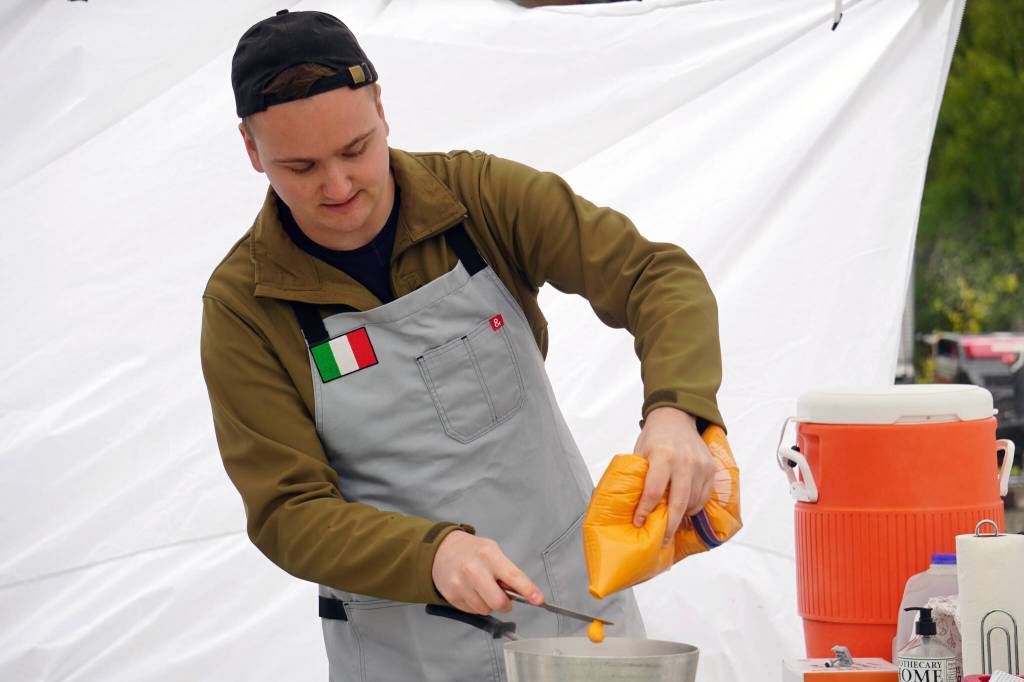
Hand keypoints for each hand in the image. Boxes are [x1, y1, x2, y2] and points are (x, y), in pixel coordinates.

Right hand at [431, 530, 544, 614]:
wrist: (441, 550)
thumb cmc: (472, 551)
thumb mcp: (492, 552)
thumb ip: (507, 571)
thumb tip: (523, 592)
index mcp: (489, 555)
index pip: (513, 576)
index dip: (528, 590)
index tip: (538, 599)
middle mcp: (473, 569)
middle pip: (498, 601)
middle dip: (506, 604)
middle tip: (504, 598)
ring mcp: (460, 584)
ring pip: (485, 609)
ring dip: (489, 604)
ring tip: (482, 589)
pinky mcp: (451, 595)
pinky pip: (472, 611)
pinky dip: (476, 605)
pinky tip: (471, 591)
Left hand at [631, 407, 715, 545]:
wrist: (676, 417)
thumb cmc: (654, 437)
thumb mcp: (641, 452)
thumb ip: (641, 477)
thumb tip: (633, 507)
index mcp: (662, 455)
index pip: (654, 490)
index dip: (645, 510)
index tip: (638, 522)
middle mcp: (684, 461)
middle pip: (678, 502)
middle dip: (669, 525)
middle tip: (661, 540)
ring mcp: (700, 465)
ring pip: (693, 502)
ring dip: (681, 516)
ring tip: (671, 524)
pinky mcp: (711, 469)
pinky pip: (703, 497)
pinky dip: (693, 507)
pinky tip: (684, 510)